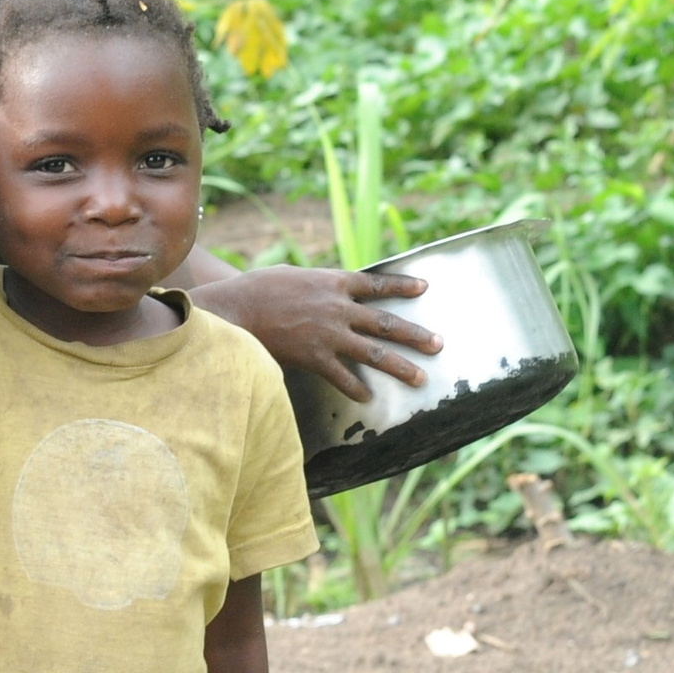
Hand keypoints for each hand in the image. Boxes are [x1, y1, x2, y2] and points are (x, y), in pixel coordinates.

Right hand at [190, 265, 439, 399]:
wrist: (235, 309)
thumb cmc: (257, 289)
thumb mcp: (291, 275)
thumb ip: (314, 283)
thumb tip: (324, 286)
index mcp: (333, 282)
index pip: (376, 283)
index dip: (401, 286)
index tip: (424, 288)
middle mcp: (337, 307)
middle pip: (385, 322)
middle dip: (415, 334)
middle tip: (438, 345)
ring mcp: (329, 333)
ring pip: (374, 352)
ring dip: (400, 366)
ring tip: (420, 377)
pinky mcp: (314, 356)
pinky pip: (342, 376)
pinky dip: (356, 387)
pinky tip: (368, 397)